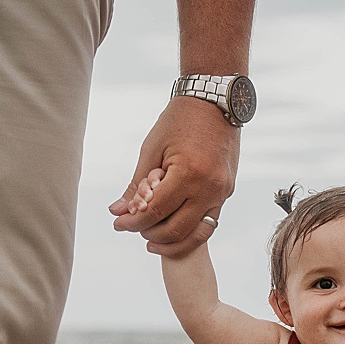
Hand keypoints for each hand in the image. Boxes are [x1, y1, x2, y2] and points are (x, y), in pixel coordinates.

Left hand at [110, 97, 238, 257]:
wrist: (216, 101)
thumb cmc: (180, 120)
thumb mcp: (152, 148)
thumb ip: (137, 185)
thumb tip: (118, 211)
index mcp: (188, 174)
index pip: (155, 212)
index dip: (132, 222)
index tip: (118, 223)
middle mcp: (209, 188)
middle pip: (175, 230)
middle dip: (148, 234)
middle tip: (132, 227)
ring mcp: (222, 192)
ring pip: (197, 235)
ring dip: (172, 243)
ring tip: (151, 241)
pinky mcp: (226, 192)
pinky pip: (208, 223)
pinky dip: (189, 232)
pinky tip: (172, 231)